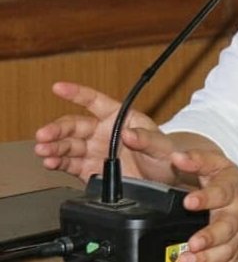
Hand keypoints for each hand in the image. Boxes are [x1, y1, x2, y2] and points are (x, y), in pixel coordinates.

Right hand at [34, 81, 177, 184]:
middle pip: (75, 126)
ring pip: (69, 145)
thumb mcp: (161, 145)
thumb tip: (128, 133)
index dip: (77, 93)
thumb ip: (145, 138)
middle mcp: (104, 132)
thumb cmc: (165, 154)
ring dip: (54, 147)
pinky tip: (50, 163)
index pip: (95, 101)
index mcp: (120, 118)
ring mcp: (96, 151)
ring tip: (42, 151)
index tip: (59, 87)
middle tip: (44, 134)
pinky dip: (58, 164)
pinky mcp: (91, 171)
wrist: (165, 180)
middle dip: (57, 129)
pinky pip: (70, 165)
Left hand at [170, 149, 237, 261]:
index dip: (205, 198)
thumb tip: (176, 157)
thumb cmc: (236, 188)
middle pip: (225, 228)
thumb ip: (198, 161)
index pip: (220, 193)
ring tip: (186, 259)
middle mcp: (235, 217)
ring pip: (223, 251)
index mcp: (231, 191)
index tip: (188, 202)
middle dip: (209, 236)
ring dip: (206, 258)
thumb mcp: (221, 168)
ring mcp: (235, 239)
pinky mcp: (232, 256)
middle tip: (193, 242)